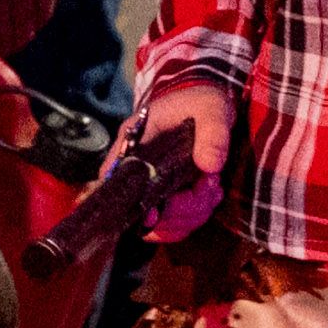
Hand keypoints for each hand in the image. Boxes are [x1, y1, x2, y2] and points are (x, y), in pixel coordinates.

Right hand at [135, 79, 235, 241]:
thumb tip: (210, 166)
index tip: (157, 211)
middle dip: (180, 209)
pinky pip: (174, 226)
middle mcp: (135, 169)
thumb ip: (212, 134)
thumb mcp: (211, 108)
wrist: (209, 106)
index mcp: (133, 143)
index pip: (114, 178)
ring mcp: (150, 187)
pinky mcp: (167, 199)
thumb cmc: (201, 102)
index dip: (130, 201)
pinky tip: (210, 196)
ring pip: (161, 224)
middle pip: (141, 211)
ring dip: (192, 214)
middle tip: (209, 185)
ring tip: (212, 187)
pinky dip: (194, 218)